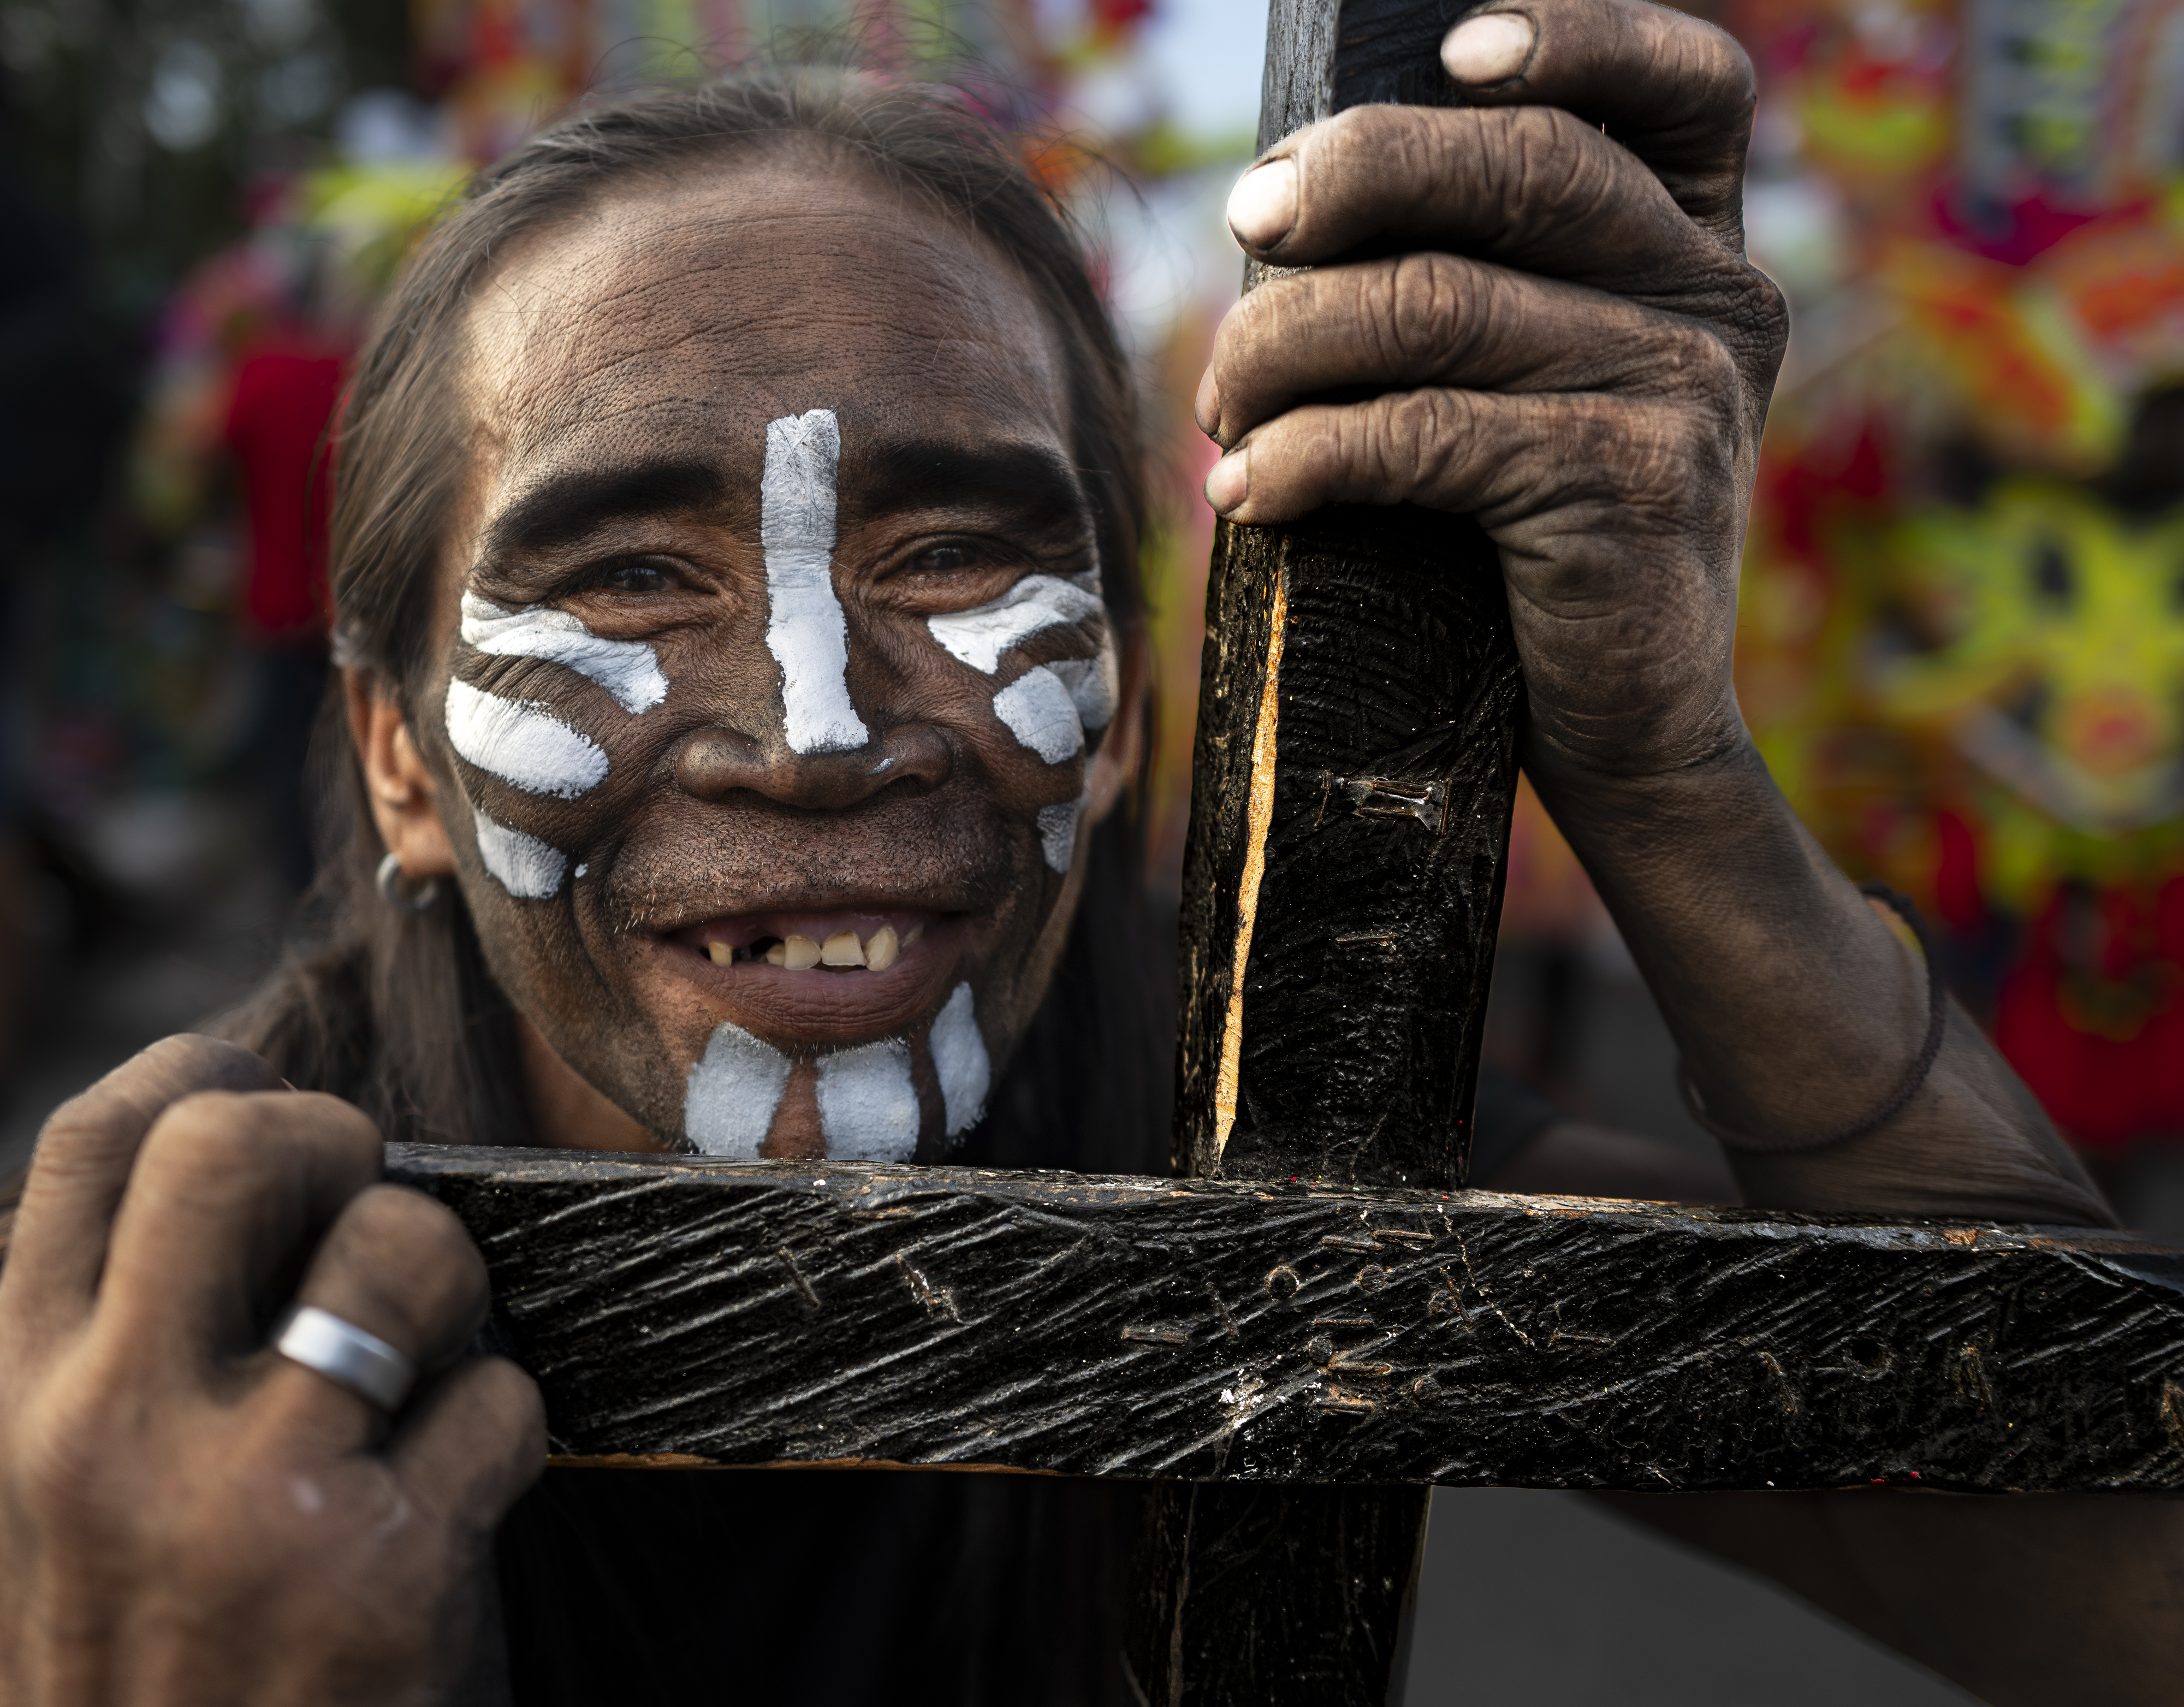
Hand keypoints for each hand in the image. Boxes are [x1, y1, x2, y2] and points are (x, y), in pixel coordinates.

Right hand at [0, 1036, 543, 1704]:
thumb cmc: (150, 1667)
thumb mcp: (63, 1502)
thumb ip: (123, 1343)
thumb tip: (245, 1162)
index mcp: (20, 1403)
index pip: (90, 1145)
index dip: (197, 1073)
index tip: (259, 1085)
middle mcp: (110, 1433)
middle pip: (241, 1147)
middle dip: (337, 1139)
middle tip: (366, 1210)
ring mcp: (251, 1501)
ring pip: (409, 1249)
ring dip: (454, 1294)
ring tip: (423, 1375)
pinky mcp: (385, 1572)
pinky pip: (503, 1399)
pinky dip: (504, 1435)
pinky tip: (454, 1504)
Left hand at [1196, 0, 1786, 782]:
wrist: (1633, 733)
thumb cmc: (1544, 553)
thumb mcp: (1544, 394)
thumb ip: (1490, 286)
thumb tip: (1293, 209)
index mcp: (1703, 250)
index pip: (1683, 86)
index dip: (1574, 35)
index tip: (1447, 50)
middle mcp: (1715, 300)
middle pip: (1527, 164)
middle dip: (1358, 174)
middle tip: (1247, 221)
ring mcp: (1684, 389)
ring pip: (1439, 302)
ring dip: (1286, 342)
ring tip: (1215, 405)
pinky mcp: (1627, 486)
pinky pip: (1423, 432)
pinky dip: (1305, 455)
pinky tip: (1247, 491)